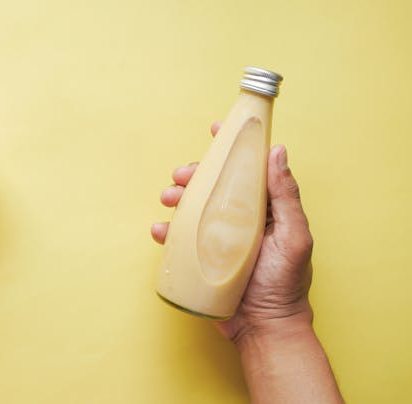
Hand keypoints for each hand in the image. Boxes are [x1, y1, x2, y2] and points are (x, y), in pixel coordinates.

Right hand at [151, 122, 313, 342]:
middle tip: (180, 175)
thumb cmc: (285, 284)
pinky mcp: (202, 255)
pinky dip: (168, 230)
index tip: (216, 129)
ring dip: (177, 197)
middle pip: (214, 184)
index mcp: (264, 208)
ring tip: (168, 200)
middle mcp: (240, 217)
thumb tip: (277, 151)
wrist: (264, 327)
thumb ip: (286, 197)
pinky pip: (180, 236)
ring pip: (193, 205)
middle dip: (194, 173)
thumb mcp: (294, 237)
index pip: (247, 169)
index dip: (232, 147)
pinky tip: (161, 232)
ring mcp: (219, 236)